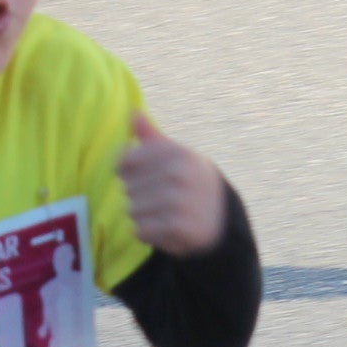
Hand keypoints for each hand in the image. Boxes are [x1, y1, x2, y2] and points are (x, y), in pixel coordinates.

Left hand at [117, 111, 225, 256]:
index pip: (124, 161)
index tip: (145, 177)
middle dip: (140, 196)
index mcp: (176, 152)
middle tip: (163, 199)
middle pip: (127, 187)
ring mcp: (179, 200)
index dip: (128, 172)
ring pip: (132, 210)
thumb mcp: (177, 156)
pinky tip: (165, 228)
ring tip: (165, 213)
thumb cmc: (191, 182)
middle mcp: (178, 173)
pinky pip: (140, 230)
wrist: (222, 220)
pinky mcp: (178, 227)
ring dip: (143, 216)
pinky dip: (148, 233)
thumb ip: (152, 137)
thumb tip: (132, 112)